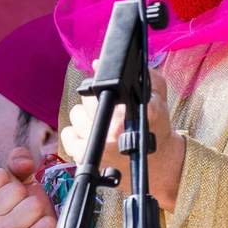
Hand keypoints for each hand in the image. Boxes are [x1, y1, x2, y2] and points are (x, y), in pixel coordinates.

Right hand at [0, 147, 63, 227]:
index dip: (13, 184)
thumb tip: (23, 161)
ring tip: (33, 227)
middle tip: (25, 217)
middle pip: (16, 189)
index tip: (12, 202)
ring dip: (40, 214)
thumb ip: (17, 166)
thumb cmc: (26, 219)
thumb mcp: (18, 188)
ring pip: (33, 205)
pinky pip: (47, 223)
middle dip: (27, 199)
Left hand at [60, 66, 183, 211]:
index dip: (100, 78)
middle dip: (97, 100)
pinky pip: (67, 134)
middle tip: (110, 109)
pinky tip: (90, 134)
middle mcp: (112, 129)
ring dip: (86, 117)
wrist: (160, 164)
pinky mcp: (84, 157)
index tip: (101, 77)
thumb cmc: (156, 127)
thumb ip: (140, 75)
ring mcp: (97, 145)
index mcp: (130, 112)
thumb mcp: (158, 97)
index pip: (102, 86)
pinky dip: (75, 133)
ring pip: (75, 115)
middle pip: (87, 99)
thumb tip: (99, 64)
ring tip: (102, 123)